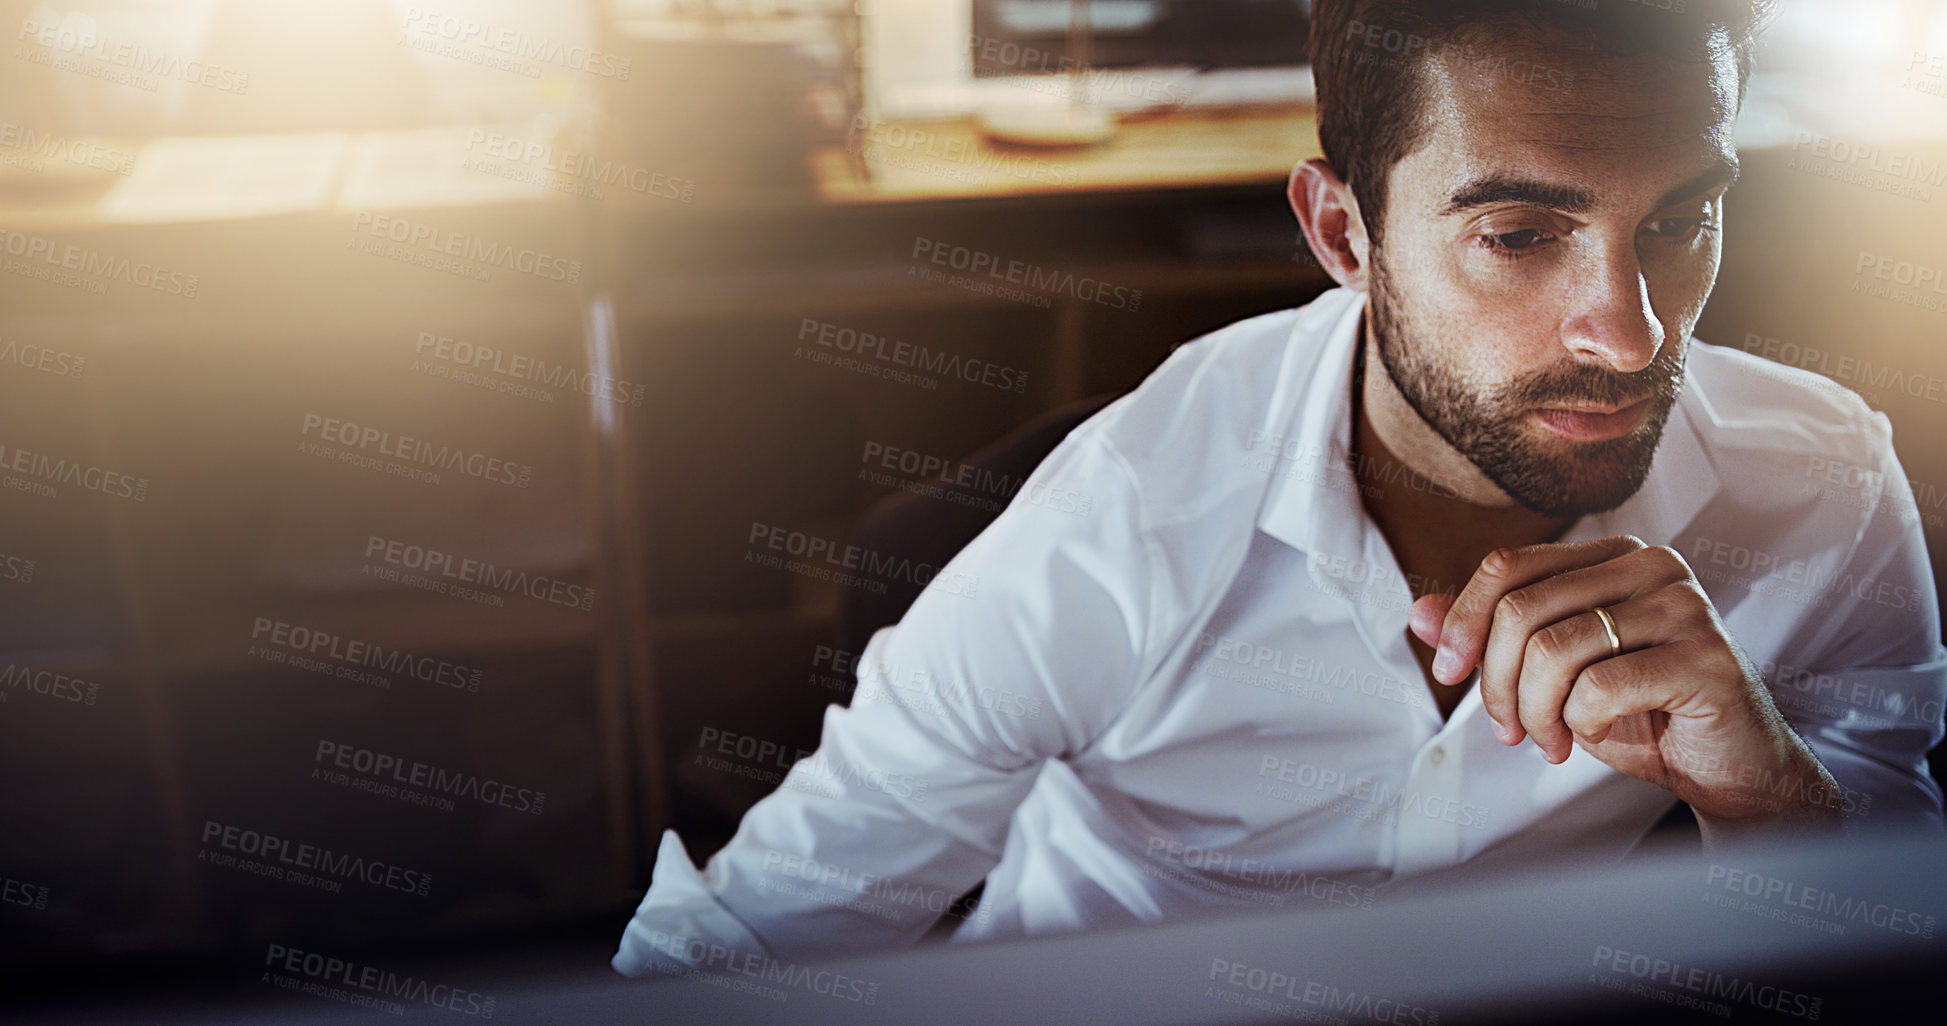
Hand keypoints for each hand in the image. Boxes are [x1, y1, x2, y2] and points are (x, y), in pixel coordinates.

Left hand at [1407, 535, 1844, 840]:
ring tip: (1552, 741)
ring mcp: (1685, 607)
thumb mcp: (1551, 673)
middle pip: (1522, 610)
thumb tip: (1417, 613)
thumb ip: (1490, 637)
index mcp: (1613, 556)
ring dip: (1536, 712)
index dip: (1464, 621)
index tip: (1449, 672)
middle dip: (1497, 682)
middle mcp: (1652, 566)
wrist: (1726, 768)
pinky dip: (1581, 725)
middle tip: (1509, 730)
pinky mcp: (1707, 659)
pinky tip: (1596, 737)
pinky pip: (1600, 688)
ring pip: (1554, 651)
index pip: (1508, 566)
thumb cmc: (1641, 714)